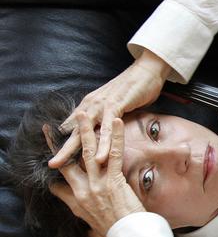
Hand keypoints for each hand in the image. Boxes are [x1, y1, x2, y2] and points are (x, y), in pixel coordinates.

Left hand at [48, 49, 171, 168]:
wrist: (146, 70)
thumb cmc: (132, 89)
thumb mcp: (113, 104)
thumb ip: (103, 116)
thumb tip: (99, 129)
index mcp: (89, 106)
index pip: (72, 127)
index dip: (63, 141)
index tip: (56, 156)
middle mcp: (91, 106)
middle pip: (73, 131)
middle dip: (61, 149)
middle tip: (52, 165)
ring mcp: (101, 106)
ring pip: (86, 132)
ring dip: (74, 150)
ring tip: (64, 165)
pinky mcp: (115, 106)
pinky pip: (107, 129)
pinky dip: (104, 144)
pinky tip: (101, 157)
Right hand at [49, 113, 145, 236]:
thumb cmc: (115, 232)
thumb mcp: (92, 227)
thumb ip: (84, 219)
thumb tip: (84, 224)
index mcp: (77, 200)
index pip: (62, 177)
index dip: (57, 162)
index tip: (52, 151)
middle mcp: (83, 190)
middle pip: (70, 160)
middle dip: (64, 141)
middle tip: (57, 126)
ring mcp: (97, 184)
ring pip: (88, 152)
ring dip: (86, 131)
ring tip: (83, 114)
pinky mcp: (113, 181)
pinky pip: (113, 154)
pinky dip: (115, 136)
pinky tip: (116, 122)